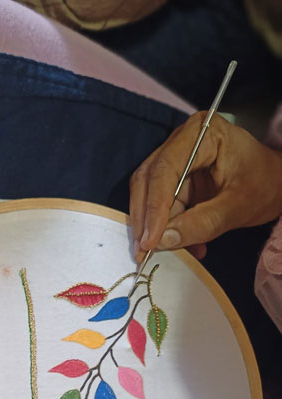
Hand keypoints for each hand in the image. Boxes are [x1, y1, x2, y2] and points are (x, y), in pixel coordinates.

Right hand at [129, 111, 281, 260]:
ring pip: (148, 195)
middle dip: (145, 219)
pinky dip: (165, 228)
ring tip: (166, 249)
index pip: (165, 170)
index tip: (150, 240)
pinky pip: (159, 206)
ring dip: (153, 227)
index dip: (154, 208)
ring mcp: (175, 159)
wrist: (275, 184)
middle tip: (144, 251)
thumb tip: (165, 240)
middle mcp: (181, 141)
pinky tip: (181, 243)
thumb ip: (203, 222)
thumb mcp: (239, 206)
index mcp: (202, 133)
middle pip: (148, 180)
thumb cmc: (264, 184)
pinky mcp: (174, 179)